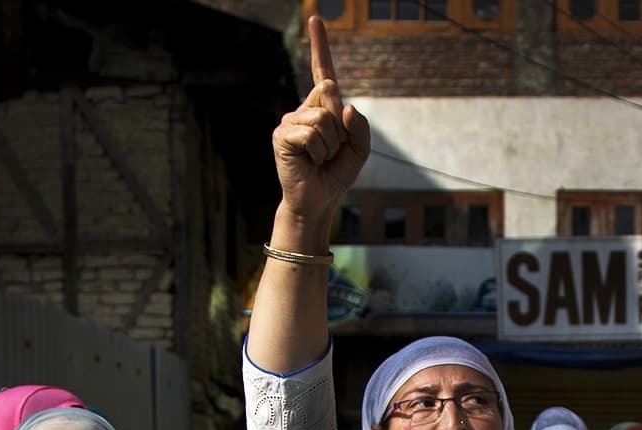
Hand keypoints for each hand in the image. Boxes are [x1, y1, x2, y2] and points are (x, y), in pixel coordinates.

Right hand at [271, 17, 370, 223]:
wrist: (319, 200)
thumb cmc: (336, 173)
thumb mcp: (360, 149)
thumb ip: (360, 126)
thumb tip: (343, 106)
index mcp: (323, 106)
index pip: (322, 70)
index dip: (319, 45)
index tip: (316, 18)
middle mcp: (304, 108)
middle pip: (330, 94)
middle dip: (340, 128)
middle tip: (330, 151)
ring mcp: (290, 120)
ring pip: (322, 118)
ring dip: (330, 144)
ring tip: (320, 158)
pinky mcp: (282, 135)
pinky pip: (311, 134)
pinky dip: (318, 152)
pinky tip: (309, 161)